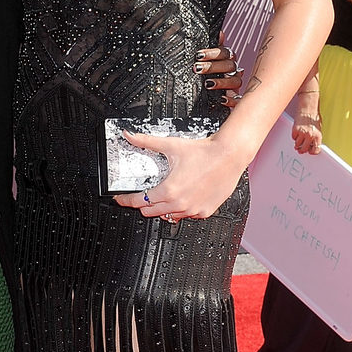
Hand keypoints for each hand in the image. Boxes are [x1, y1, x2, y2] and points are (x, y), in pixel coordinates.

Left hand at [114, 130, 245, 220]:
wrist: (229, 155)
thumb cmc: (204, 152)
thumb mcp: (170, 145)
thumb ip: (146, 141)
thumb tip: (130, 136)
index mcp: (169, 190)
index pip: (139, 202)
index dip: (126, 200)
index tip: (121, 199)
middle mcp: (180, 204)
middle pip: (150, 212)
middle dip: (144, 204)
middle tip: (144, 195)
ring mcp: (193, 210)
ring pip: (168, 216)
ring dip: (163, 207)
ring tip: (165, 194)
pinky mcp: (204, 212)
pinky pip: (186, 216)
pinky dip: (181, 209)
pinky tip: (182, 198)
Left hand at [196, 33, 242, 105]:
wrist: (210, 97)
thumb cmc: (210, 74)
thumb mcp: (208, 60)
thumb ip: (213, 48)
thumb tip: (220, 33)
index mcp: (227, 60)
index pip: (224, 53)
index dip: (212, 53)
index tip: (199, 55)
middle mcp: (233, 71)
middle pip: (229, 65)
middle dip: (212, 66)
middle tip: (198, 68)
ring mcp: (235, 86)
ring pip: (235, 81)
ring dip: (222, 82)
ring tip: (207, 84)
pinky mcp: (235, 99)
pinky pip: (238, 100)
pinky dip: (231, 100)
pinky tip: (222, 99)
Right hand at [292, 109, 321, 153]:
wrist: (308, 109)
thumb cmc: (313, 117)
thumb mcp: (318, 129)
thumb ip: (315, 137)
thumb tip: (311, 145)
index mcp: (318, 136)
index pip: (315, 150)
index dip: (312, 152)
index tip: (310, 151)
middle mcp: (310, 136)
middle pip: (304, 149)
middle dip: (302, 150)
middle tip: (301, 149)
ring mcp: (302, 133)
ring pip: (297, 145)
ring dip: (298, 143)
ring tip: (300, 139)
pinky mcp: (295, 130)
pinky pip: (293, 138)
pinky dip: (295, 136)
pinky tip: (297, 132)